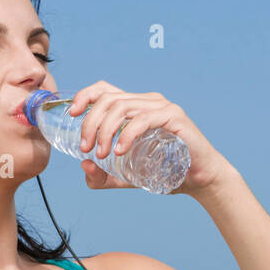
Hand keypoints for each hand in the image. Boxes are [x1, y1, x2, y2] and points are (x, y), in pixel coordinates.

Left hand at [67, 80, 231, 196]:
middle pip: (108, 99)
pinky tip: (119, 151)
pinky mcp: (173, 116)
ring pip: (122, 107)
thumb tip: (83, 166)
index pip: (104, 89)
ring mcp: (160, 106)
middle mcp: (146, 101)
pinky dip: (127, 134)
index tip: (71, 115)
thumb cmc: (165, 173)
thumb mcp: (125, 177)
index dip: (84, 96)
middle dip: (90, 122)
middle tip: (86, 149)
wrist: (198, 180)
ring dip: (105, 130)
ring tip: (102, 154)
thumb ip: (103, 176)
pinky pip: (143, 119)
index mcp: (134, 107)